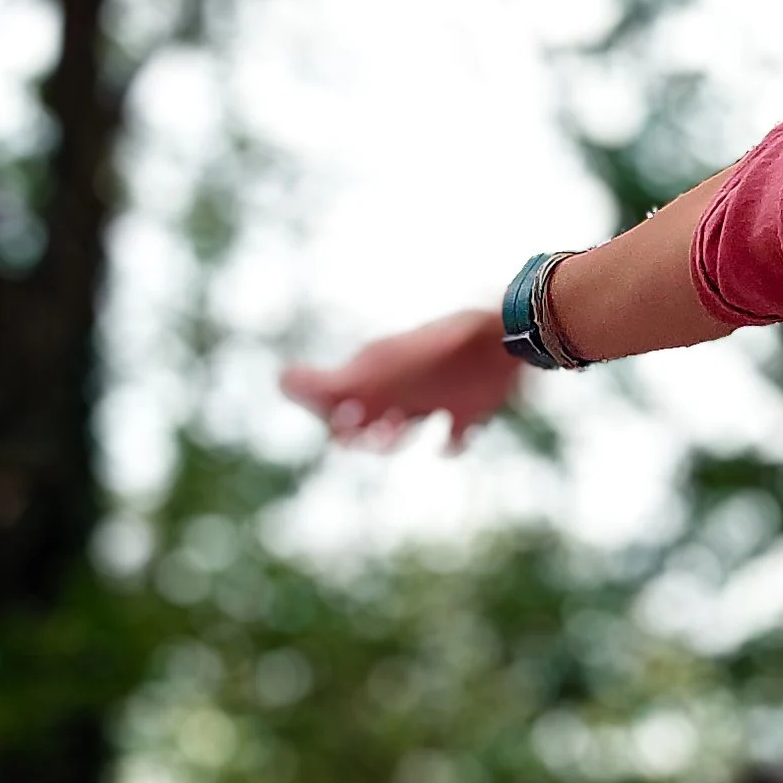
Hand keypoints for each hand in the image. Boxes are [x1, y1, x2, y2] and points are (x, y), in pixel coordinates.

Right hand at [281, 308, 515, 449]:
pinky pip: (454, 436)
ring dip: (394, 438)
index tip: (347, 422)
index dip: (331, 415)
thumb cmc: (434, 356)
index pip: (335, 398)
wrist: (502, 338)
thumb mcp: (375, 374)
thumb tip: (280, 381)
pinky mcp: (469, 408)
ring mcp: (434, 395)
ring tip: (400, 431)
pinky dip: (450, 444)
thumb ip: (329, 384)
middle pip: (367, 418)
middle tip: (380, 430)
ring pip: (402, 426)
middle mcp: (401, 384)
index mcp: (375, 371)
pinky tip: (447, 444)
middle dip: (363, 433)